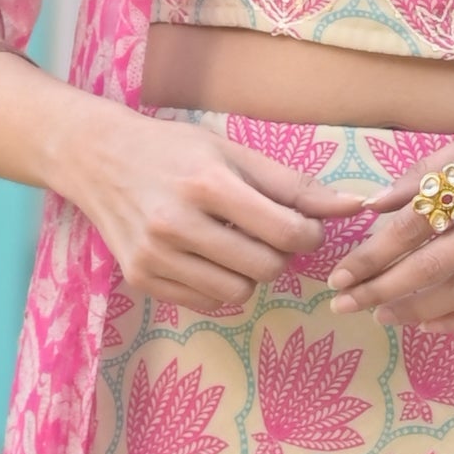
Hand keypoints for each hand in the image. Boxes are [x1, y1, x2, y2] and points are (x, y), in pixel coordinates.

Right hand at [52, 105, 328, 314]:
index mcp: (207, 184)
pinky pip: (207, 303)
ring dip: (250, 273)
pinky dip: (219, 286)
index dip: (309, 234)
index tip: (302, 225)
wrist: (98, 158)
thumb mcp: (233, 152)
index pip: (287, 233)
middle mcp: (177, 223)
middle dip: (280, 255)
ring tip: (234, 244)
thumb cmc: (173, 150)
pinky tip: (207, 256)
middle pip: (266, 269)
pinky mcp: (141, 278)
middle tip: (267, 234)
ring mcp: (155, 256)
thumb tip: (355, 206)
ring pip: (238, 293)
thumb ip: (294, 185)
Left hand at [329, 87, 453, 323]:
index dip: (374, 253)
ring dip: (417, 311)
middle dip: (383, 290)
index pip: (417, 220)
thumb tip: (373, 205)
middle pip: (435, 264)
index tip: (344, 272)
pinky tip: (432, 323)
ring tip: (384, 316)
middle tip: (348, 305)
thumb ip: (428, 172)